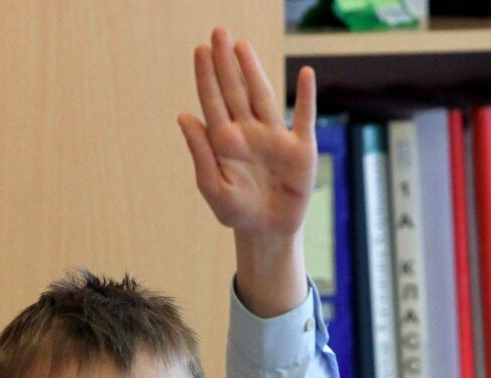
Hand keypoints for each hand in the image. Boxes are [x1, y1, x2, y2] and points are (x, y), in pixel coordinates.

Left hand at [177, 27, 316, 237]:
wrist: (267, 232)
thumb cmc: (237, 212)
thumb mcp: (213, 188)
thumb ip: (200, 153)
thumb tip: (184, 116)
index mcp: (225, 140)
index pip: (214, 101)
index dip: (207, 76)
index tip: (200, 50)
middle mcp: (249, 132)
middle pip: (236, 91)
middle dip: (227, 63)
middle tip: (219, 32)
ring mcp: (275, 137)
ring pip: (264, 97)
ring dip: (255, 71)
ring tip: (242, 46)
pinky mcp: (300, 149)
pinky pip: (305, 118)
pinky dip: (307, 97)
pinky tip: (305, 74)